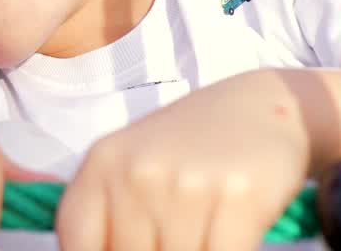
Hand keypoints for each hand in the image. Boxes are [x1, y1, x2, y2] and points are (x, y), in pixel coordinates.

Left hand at [57, 70, 314, 250]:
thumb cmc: (191, 148)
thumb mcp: (133, 167)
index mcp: (102, 163)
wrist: (263, 104)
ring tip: (202, 232)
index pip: (77, 244)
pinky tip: (226, 238)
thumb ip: (109, 216)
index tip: (127, 247)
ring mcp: (187, 184)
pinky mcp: (239, 198)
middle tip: (173, 235)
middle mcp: (139, 172)